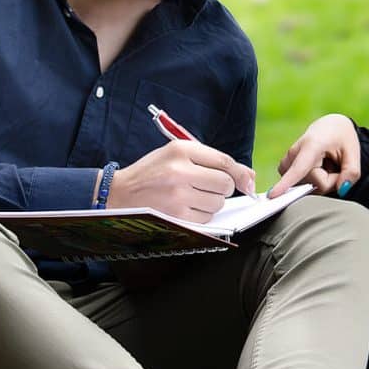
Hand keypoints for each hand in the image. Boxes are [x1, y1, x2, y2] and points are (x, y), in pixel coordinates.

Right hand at [103, 141, 256, 222]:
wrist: (119, 194)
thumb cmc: (153, 172)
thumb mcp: (176, 154)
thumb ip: (211, 160)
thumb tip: (249, 176)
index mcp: (181, 150)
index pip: (224, 161)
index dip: (240, 173)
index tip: (247, 181)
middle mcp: (180, 171)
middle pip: (225, 183)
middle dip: (224, 188)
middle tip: (209, 187)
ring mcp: (178, 195)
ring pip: (218, 202)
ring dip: (212, 202)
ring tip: (193, 196)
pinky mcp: (176, 216)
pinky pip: (206, 218)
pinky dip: (202, 215)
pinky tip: (186, 207)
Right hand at [268, 114, 358, 197]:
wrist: (329, 127)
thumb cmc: (341, 137)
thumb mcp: (354, 152)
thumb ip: (351, 172)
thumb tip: (341, 189)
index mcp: (312, 145)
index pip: (299, 168)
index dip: (286, 183)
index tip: (273, 194)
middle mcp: (295, 152)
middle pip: (314, 183)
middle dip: (329, 180)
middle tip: (334, 164)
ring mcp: (288, 160)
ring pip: (307, 186)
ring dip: (320, 181)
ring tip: (325, 164)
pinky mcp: (285, 167)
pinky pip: (300, 184)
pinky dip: (312, 180)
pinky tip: (316, 168)